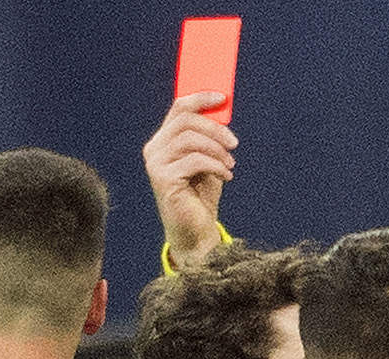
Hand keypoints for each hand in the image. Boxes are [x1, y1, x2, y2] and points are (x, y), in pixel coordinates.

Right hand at [143, 92, 238, 269]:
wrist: (196, 231)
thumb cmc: (201, 195)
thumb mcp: (208, 160)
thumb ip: (209, 137)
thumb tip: (222, 111)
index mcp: (164, 140)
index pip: (179, 108)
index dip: (201, 98)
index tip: (223, 97)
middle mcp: (155, 149)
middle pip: (186, 120)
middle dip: (215, 128)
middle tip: (234, 143)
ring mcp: (156, 163)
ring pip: (190, 139)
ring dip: (217, 150)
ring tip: (230, 164)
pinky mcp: (162, 179)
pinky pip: (194, 160)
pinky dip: (215, 166)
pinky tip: (227, 176)